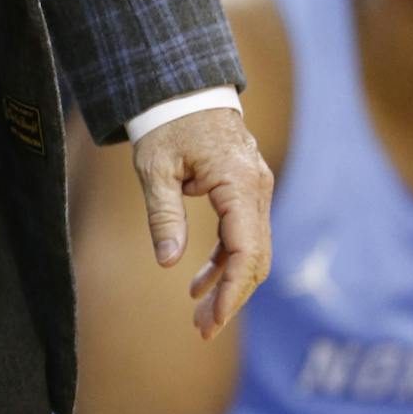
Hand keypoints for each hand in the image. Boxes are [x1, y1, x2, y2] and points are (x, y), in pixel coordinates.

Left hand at [132, 107, 272, 339]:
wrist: (182, 84)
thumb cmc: (166, 120)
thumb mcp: (155, 166)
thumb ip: (164, 213)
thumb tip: (169, 262)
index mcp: (238, 182)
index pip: (246, 249)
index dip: (232, 290)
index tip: (213, 319)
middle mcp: (256, 187)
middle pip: (255, 257)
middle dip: (231, 296)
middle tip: (201, 330)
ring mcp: (255, 188)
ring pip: (251, 249)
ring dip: (228, 283)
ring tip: (197, 315)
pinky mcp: (245, 189)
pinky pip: (242, 233)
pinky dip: (224, 260)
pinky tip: (198, 282)